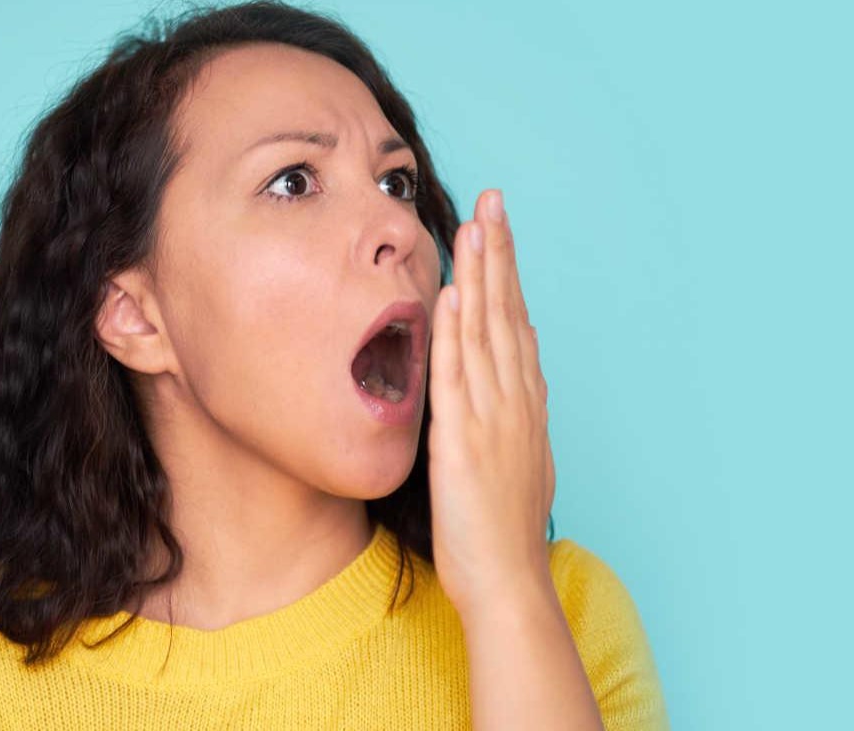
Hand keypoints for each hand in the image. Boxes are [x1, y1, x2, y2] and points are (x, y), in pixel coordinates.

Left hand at [426, 189, 555, 616]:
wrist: (506, 581)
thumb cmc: (501, 529)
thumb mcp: (517, 460)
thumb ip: (516, 411)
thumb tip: (522, 366)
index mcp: (523, 405)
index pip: (516, 324)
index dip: (508, 274)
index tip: (500, 230)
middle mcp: (513, 401)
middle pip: (507, 314)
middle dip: (499, 254)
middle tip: (494, 199)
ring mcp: (492, 417)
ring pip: (487, 332)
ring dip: (483, 275)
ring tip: (478, 223)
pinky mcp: (464, 439)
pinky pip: (460, 374)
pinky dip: (458, 331)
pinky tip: (457, 292)